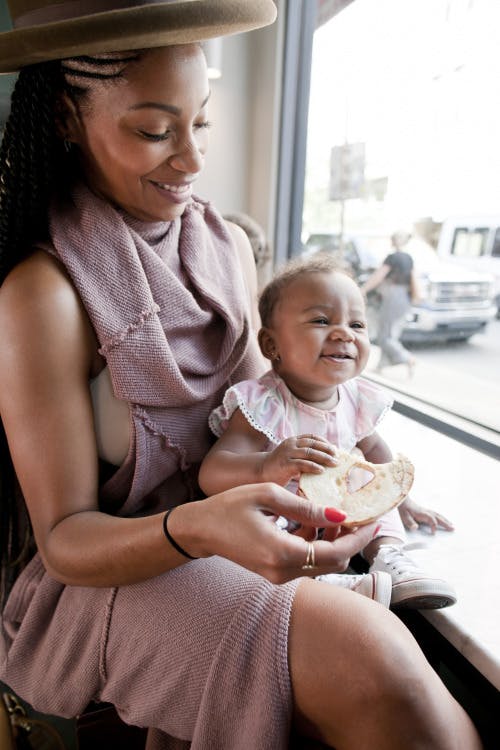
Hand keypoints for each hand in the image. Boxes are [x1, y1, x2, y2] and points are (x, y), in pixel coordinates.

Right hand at [172, 483, 377, 583]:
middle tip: (356, 513)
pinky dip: (317, 542)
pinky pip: (307, 561)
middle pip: (333, 562)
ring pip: (322, 562)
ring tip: (333, 511)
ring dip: (333, 539)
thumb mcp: (268, 496)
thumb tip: (340, 513)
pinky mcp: (276, 572)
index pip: (335, 553)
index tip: (373, 520)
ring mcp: (279, 576)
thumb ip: (306, 507)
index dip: (358, 537)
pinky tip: (314, 521)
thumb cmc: (230, 507)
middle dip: (349, 538)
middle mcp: (283, 571)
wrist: (201, 530)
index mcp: (282, 553)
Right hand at [261, 434, 336, 485]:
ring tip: (334, 464)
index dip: (324, 442)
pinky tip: (321, 471)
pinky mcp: (285, 464)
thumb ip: (304, 458)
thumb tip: (324, 463)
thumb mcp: (292, 458)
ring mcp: (287, 453)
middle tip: (338, 456)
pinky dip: (314, 467)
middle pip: (313, 444)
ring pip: (310, 452)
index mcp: (293, 441)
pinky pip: (303, 464)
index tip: (334, 448)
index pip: (311, 437)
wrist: (260, 473)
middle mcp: (291, 444)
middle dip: (327, 450)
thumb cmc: (278, 468)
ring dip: (324, 458)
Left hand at [398, 497, 453, 533]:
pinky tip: (444, 520)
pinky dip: (442, 517)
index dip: (434, 527)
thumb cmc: (404, 509)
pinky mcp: (426, 511)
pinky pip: (436, 514)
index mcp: (422, 513)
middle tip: (453, 529)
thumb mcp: (404, 517)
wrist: (402, 500)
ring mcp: (427, 511)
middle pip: (438, 517)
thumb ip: (410, 523)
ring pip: (438, 515)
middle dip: (446, 523)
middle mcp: (426, 512)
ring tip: (452, 525)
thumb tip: (416, 528)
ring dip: (445, 520)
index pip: (431, 520)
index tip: (434, 534)